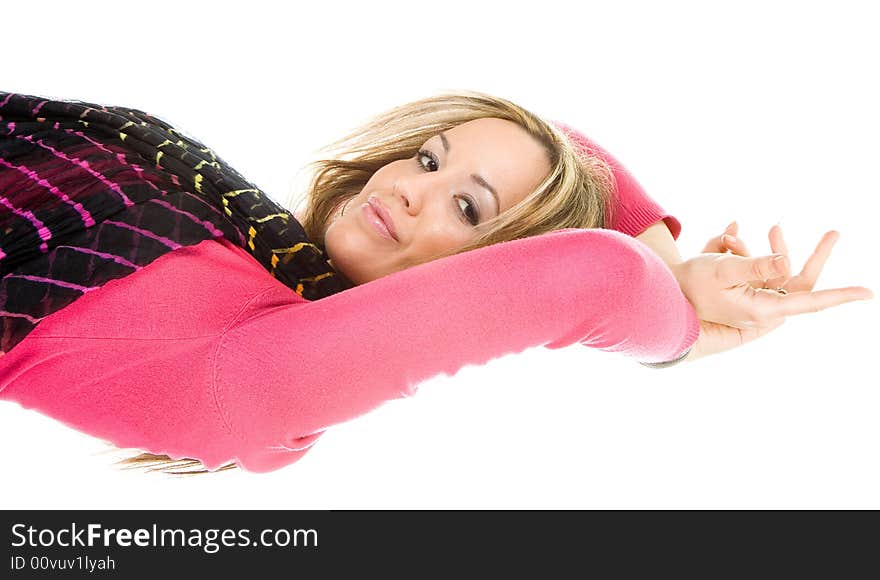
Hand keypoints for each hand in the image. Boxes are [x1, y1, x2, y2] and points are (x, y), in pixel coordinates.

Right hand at [677, 221, 873, 360]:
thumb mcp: (722, 269)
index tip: (868, 293)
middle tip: (834, 232)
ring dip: (760, 249)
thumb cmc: (689, 283)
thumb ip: (757, 265)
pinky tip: (726, 236)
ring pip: (775, 270)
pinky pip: (758, 270)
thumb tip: (788, 261)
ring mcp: (754, 301)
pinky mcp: (745, 293)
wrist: (663, 291)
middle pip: (799, 280)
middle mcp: (762, 308)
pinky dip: (745, 252)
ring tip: (730, 237)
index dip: (839, 296)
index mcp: (761, 309)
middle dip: (809, 255)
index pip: (810, 300)